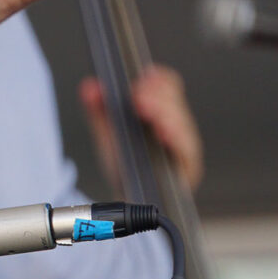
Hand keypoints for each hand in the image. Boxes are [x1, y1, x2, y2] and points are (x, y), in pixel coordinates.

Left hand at [80, 64, 202, 191]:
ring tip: (146, 109)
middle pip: (175, 102)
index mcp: (160, 111)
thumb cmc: (125, 165)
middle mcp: (176, 125)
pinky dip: (175, 139)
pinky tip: (163, 133)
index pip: (167, 85)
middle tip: (137, 97)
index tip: (143, 77)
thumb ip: (98, 110)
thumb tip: (89, 86)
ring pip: (182, 123)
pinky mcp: (188, 165)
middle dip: (157, 97)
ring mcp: (183, 145)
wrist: (130, 201)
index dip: (157, 79)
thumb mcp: (109, 135)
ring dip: (164, 114)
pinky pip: (185, 150)